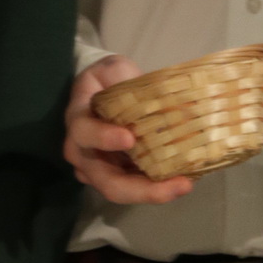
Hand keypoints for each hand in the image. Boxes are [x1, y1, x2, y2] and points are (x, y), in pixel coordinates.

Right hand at [64, 57, 193, 206]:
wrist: (103, 92)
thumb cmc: (108, 80)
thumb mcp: (115, 69)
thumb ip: (129, 79)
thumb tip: (166, 94)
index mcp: (78, 120)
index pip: (84, 132)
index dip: (104, 138)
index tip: (130, 139)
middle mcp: (83, 153)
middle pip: (106, 180)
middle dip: (141, 189)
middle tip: (178, 184)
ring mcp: (98, 170)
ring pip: (122, 192)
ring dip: (154, 193)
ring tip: (185, 185)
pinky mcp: (117, 177)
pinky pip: (136, 189)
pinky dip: (158, 188)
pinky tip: (183, 181)